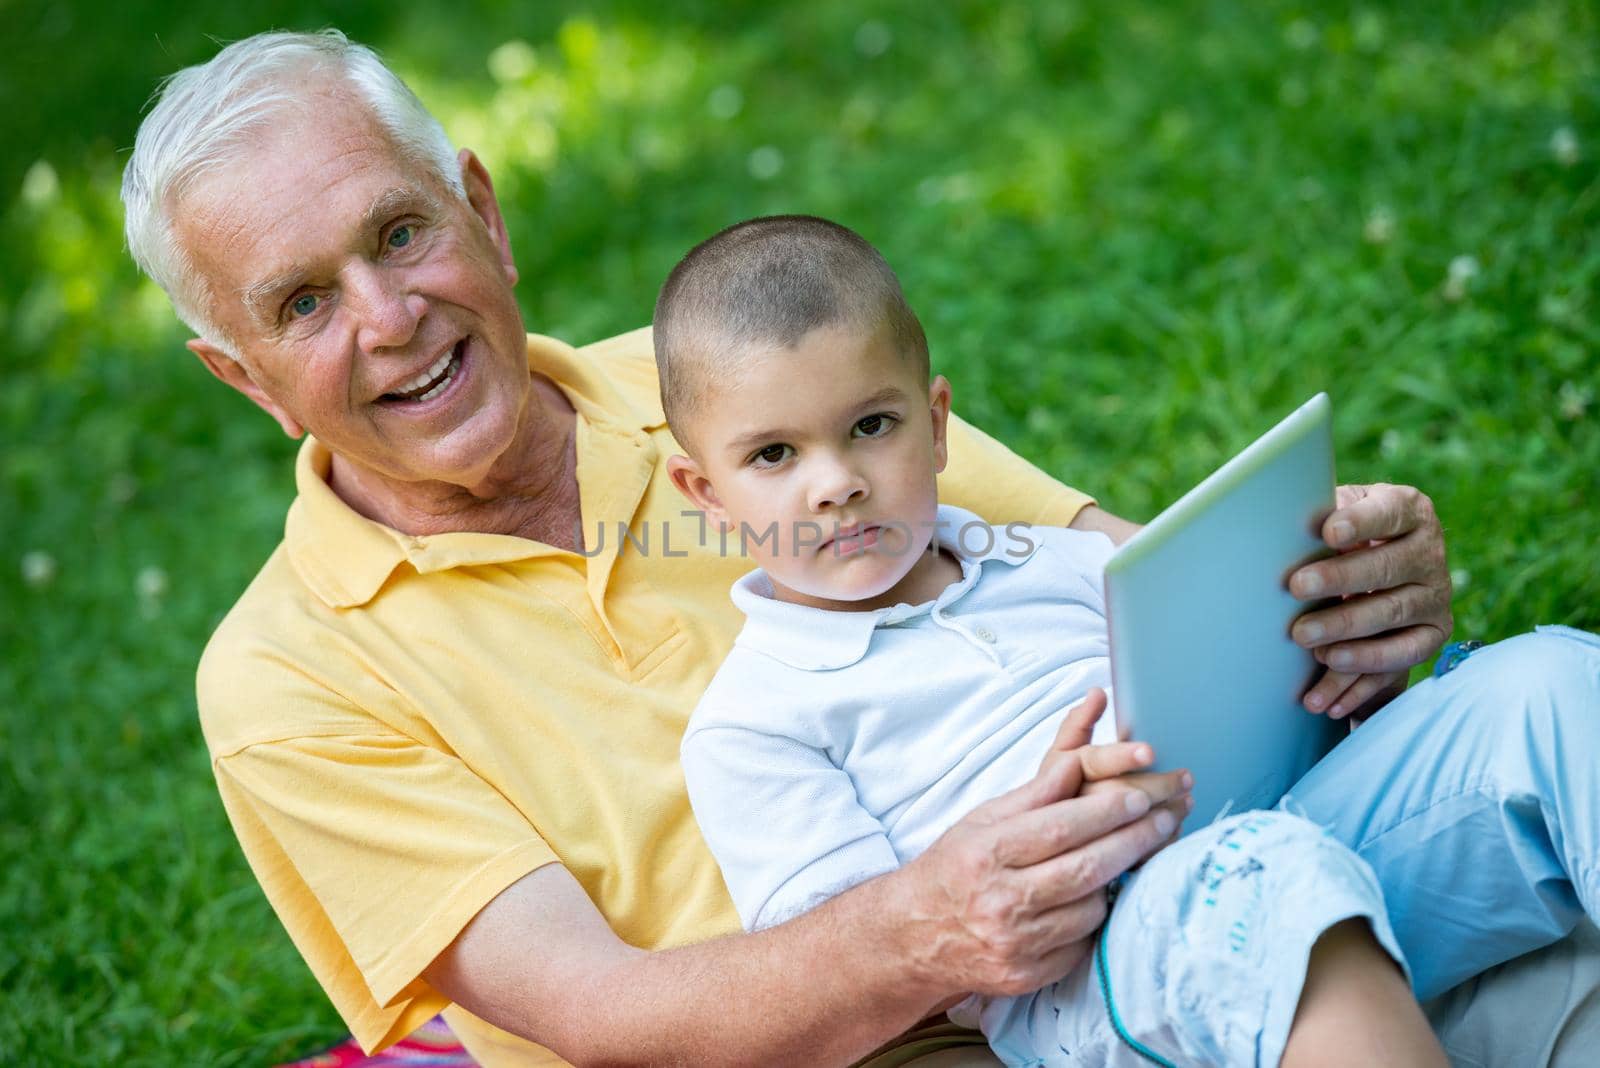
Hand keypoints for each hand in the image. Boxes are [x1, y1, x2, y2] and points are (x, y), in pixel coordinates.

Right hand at [896, 690, 1189, 1000]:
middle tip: (1166, 819)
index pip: (1060, 828)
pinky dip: (1094, 920)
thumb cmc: (954, 867)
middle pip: (1085, 869)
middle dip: (1134, 841)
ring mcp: (1014, 944)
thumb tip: (1080, 762)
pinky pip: (1081, 945)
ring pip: (1091, 910)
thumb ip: (1035, 794)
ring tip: (1129, 857)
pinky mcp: (1026, 976)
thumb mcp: (982, 820)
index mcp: (986, 853)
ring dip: (1116, 882)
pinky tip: (1098, 898)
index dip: (1107, 812)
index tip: (1142, 798)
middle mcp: (999, 900)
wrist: (914, 935)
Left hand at [1289, 483, 1453, 718]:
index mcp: (1409, 511)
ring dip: (1347, 629)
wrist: (1377, 571)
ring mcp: (1435, 596)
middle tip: (1296, 587)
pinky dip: (1361, 678)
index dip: (1361, 522)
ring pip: (1393, 613)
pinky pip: (1400, 659)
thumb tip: (1283, 523)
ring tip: (1307, 640)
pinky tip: (1328, 695)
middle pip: (1388, 567)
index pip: (1390, 513)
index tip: (1328, 532)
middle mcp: (1430, 553)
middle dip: (1340, 579)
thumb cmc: (1342, 535)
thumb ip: (1322, 514)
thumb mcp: (1337, 515)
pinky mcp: (1432, 635)